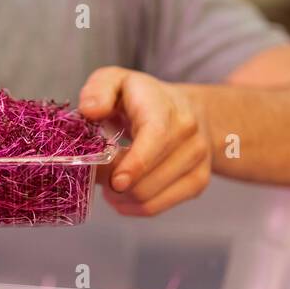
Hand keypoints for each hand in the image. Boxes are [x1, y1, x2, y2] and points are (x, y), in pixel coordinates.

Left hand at [78, 66, 211, 216]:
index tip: (115, 182)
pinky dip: (133, 207)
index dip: (135, 164)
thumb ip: (99, 89)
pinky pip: (157, 207)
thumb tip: (91, 110)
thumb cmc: (143, 98)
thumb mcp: (116, 81)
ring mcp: (198, 161)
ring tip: (109, 182)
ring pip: (149, 197)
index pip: (156, 138)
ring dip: (121, 197)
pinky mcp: (198, 182)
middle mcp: (189, 135)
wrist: (188, 110)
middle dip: (113, 183)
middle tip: (96, 175)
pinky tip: (122, 195)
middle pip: (147, 178)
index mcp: (166, 107)